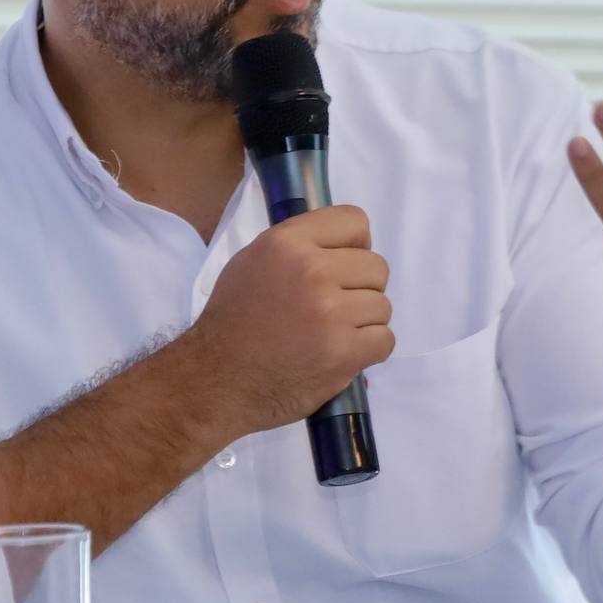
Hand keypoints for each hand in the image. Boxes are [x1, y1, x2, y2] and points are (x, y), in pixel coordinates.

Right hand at [185, 206, 393, 435]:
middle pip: (376, 267)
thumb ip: (296, 248)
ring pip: (382, 306)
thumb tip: (339, 248)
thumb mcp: (251, 263)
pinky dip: (369, 350)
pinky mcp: (343, 352)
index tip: (341, 267)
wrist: (217, 381)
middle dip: (360, 289)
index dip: (354, 246)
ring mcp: (330, 313)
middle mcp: (311, 270)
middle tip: (332, 309)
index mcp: (286, 242)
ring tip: (332, 335)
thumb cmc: (232, 322)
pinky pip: (385, 340)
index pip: (354, 221)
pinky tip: (341, 354)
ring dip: (364, 323)